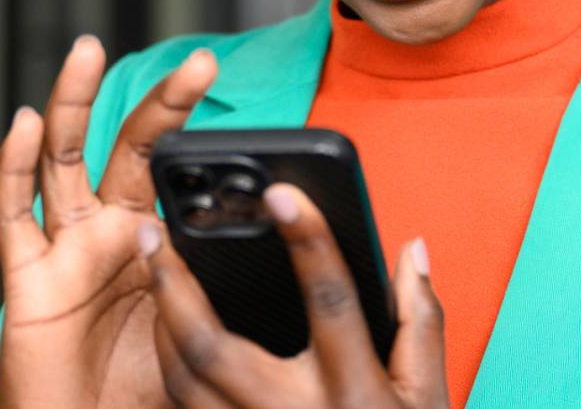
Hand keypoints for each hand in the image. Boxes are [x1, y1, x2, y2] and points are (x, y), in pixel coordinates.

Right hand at [0, 37, 216, 407]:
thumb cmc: (145, 397)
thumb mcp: (209, 337)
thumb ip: (236, 297)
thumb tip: (311, 281)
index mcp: (157, 242)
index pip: (180, 169)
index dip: (205, 136)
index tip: (249, 106)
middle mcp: (110, 232)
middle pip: (131, 147)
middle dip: (163, 102)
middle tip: (200, 61)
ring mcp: (65, 249)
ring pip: (63, 158)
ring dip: (71, 101)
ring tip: (88, 48)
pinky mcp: (27, 278)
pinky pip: (13, 213)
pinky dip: (13, 165)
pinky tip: (23, 121)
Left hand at [135, 184, 448, 408]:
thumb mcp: (428, 396)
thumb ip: (421, 319)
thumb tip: (411, 250)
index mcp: (355, 390)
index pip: (330, 300)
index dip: (308, 241)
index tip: (282, 192)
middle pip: (215, 346)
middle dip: (176, 283)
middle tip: (154, 230)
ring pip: (184, 380)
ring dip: (160, 319)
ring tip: (152, 268)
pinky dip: (170, 365)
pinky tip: (167, 329)